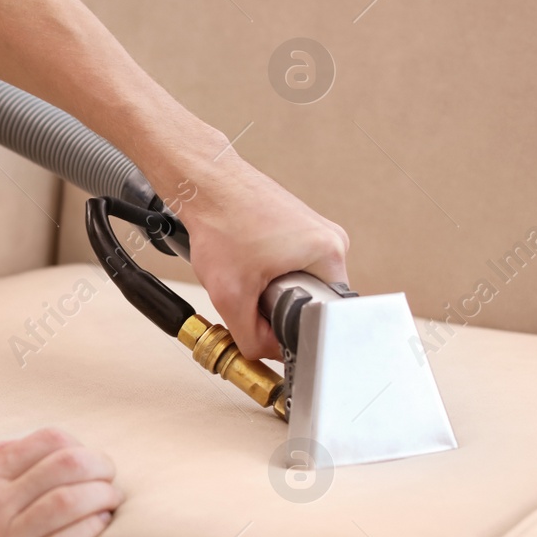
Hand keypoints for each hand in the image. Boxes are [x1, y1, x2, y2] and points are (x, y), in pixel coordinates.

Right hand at [0, 428, 119, 536]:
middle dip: (101, 467)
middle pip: (67, 466)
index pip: (44, 443)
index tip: (88, 460)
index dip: (78, 446)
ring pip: (71, 503)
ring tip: (112, 502)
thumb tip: (2, 447)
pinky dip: (90, 532)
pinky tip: (98, 529)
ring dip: (103, 497)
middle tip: (110, 479)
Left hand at [176, 153, 349, 359]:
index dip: (297, 328)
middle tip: (254, 290)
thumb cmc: (220, 221)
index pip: (327, 313)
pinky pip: (292, 262)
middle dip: (281, 305)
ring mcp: (316, 228)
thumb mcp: (232, 295)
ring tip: (249, 269)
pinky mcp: (299, 224)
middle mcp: (331, 238)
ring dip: (274, 286)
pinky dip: (270, 268)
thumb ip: (253, 337)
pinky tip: (249, 257)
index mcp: (329, 253)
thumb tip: (268, 353)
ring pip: (300, 280)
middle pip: (313, 297)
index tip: (272, 323)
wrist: (204, 183)